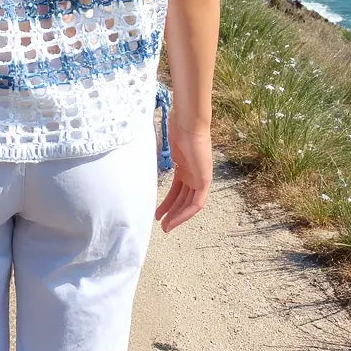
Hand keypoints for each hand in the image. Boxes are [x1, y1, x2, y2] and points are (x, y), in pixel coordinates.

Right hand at [154, 116, 211, 232]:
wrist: (188, 122)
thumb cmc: (178, 126)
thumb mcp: (169, 142)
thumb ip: (164, 150)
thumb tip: (145, 141)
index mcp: (186, 167)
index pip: (179, 191)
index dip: (169, 203)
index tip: (159, 213)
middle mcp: (194, 174)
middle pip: (183, 199)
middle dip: (172, 213)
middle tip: (162, 226)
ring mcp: (200, 177)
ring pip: (189, 204)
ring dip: (177, 217)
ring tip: (165, 227)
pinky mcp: (205, 180)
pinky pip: (196, 203)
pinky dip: (186, 213)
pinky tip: (174, 220)